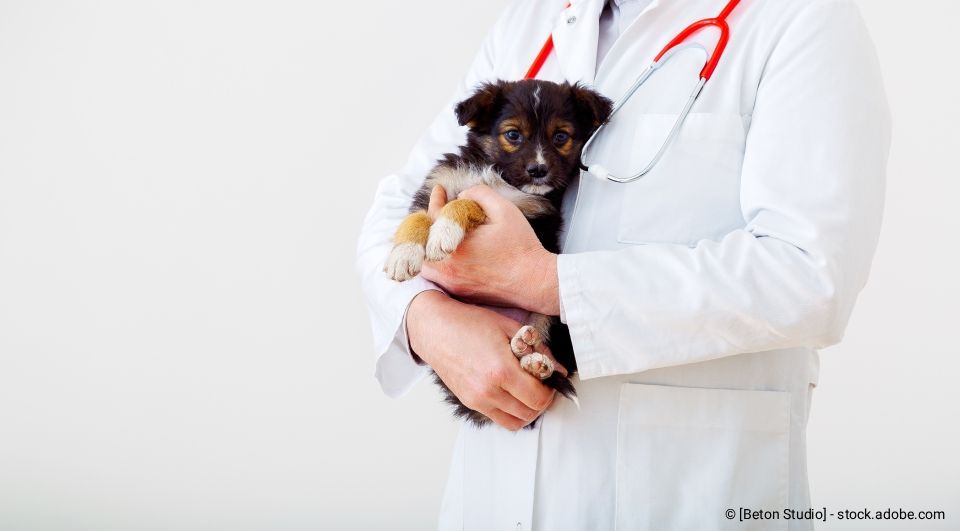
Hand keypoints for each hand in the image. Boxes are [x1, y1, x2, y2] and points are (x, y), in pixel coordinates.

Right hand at [406, 290, 565, 430]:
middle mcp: (488, 390)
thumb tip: (558, 370)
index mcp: (501, 370)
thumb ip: (538, 350)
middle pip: (530, 413)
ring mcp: (477, 399)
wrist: (435, 328)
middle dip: (542, 400)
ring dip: (527, 410)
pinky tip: (511, 393)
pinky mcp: (469, 402)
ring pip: (515, 422)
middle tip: (541, 384)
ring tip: (527, 390)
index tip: (549, 379)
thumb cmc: (469, 323)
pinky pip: (498, 419)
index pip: (539, 398)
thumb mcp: (509, 328)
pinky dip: (511, 412)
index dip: (550, 391)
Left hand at [420, 185, 560, 315]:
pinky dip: (438, 260)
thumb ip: (480, 194)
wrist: (535, 282)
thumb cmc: (521, 246)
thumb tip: (462, 196)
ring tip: (442, 229)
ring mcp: (451, 282)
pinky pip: (437, 275)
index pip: (434, 217)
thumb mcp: (505, 210)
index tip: (439, 190)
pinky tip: (449, 250)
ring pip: (426, 259)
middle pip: (424, 240)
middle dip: (431, 221)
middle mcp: (447, 266)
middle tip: (440, 208)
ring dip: (430, 243)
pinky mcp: (458, 292)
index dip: (436, 200)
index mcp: (455, 244)